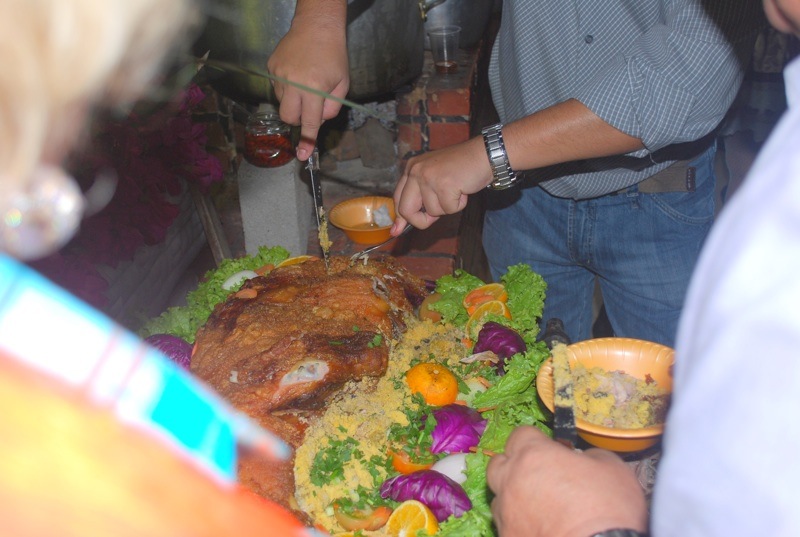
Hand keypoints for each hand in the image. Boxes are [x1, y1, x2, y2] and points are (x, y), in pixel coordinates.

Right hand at [267, 2, 348, 160]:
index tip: (302, 155)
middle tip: (309, 107)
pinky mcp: (271, 67)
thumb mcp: (342, 83)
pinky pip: (277, 87)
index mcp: (313, 89)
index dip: (307, 140)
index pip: (310, 122)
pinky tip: (297, 74)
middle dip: (298, 119)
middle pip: (288, 117)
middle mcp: (293, 83)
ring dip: (294, 100)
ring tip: (305, 82)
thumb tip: (319, 121)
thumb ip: (332, 107)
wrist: (317, 26)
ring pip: (282, 102)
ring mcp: (279, 74)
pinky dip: (287, 87)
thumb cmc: (334, 55)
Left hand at [391, 137, 490, 233]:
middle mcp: (416, 171)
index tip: (397, 231)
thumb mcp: (434, 179)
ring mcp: (429, 178)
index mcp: (412, 168)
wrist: (484, 154)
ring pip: (432, 211)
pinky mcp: (443, 185)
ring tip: (456, 189)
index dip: (400, 217)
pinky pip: (449, 209)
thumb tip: (400, 226)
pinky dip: (459, 204)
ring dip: (447, 206)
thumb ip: (419, 198)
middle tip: (433, 218)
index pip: (397, 198)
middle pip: (406, 210)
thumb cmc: (461, 168)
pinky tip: (463, 189)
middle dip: (420, 220)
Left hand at [486, 426, 647, 536]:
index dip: (537, 440)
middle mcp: (512, 480)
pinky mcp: (508, 536)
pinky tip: (541, 529)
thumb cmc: (607, 506)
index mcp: (533, 455)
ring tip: (540, 508)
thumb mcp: (612, 466)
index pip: (521, 434)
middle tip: (539, 475)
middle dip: (514, 465)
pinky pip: (507, 525)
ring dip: (515, 497)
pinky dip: (520, 524)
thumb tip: (580, 459)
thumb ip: (588, 455)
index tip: (552, 450)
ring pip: (500, 497)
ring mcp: (506, 511)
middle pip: (499, 464)